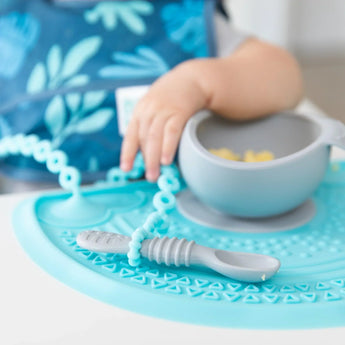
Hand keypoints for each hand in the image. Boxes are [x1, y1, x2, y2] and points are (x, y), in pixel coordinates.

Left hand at [120, 61, 208, 181]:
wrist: (190, 79)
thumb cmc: (171, 98)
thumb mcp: (153, 106)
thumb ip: (149, 125)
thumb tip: (148, 152)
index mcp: (140, 111)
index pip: (130, 135)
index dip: (127, 153)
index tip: (125, 168)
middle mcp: (149, 110)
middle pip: (144, 139)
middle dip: (145, 160)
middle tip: (149, 177)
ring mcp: (163, 110)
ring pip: (155, 137)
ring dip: (154, 158)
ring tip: (156, 173)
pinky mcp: (179, 111)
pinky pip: (171, 132)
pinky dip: (168, 146)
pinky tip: (166, 159)